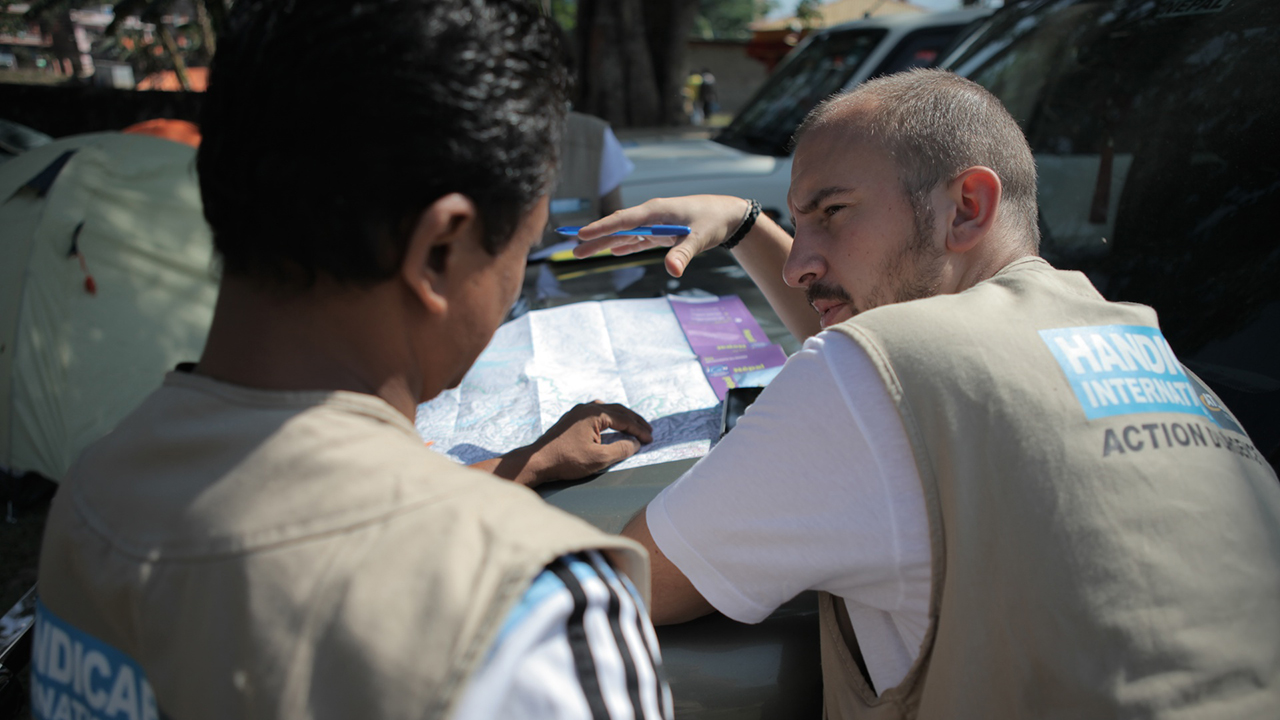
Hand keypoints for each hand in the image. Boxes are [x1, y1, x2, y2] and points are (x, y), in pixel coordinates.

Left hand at [480, 401, 652, 486]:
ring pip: (607, 410)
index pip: (624, 420)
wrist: (538, 460)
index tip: (650, 439)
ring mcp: (577, 412)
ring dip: (622, 418)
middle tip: (648, 431)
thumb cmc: (567, 460)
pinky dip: (610, 417)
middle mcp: (586, 407)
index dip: (639, 430)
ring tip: (634, 426)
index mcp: (594, 413)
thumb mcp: (599, 459)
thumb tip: (635, 443)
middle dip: (634, 421)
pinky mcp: (571, 419)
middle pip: (618, 410)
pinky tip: (611, 423)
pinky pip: (596, 412)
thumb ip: (621, 450)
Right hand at [573, 195, 752, 277]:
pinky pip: (637, 239)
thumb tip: (672, 270)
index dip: (602, 227)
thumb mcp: (701, 237)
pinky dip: (625, 245)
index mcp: (656, 210)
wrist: (729, 215)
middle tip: (573, 249)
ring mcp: (655, 224)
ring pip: (624, 234)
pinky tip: (612, 251)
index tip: (581, 234)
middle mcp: (651, 215)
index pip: (623, 220)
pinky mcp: (661, 233)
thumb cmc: (714, 221)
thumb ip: (684, 253)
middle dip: (595, 237)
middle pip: (618, 227)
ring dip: (605, 242)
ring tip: (583, 252)